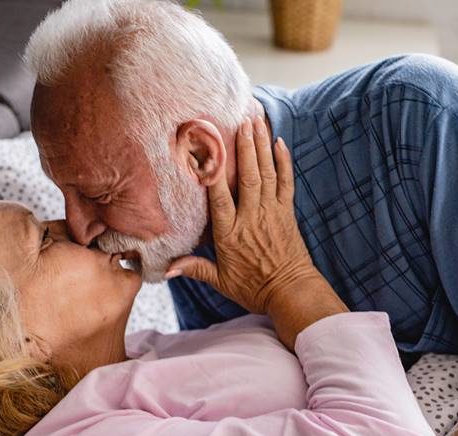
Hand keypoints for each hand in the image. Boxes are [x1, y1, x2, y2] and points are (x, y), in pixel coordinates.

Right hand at [167, 115, 315, 314]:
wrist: (291, 293)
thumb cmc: (254, 288)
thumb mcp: (221, 281)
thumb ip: (195, 268)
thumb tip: (167, 269)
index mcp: (230, 233)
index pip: (219, 197)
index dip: (213, 171)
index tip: (206, 149)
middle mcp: (251, 218)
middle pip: (248, 177)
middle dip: (245, 147)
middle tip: (241, 120)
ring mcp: (271, 213)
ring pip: (267, 174)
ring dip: (262, 146)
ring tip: (257, 121)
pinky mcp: (287, 213)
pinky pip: (286, 182)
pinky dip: (284, 162)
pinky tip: (280, 142)